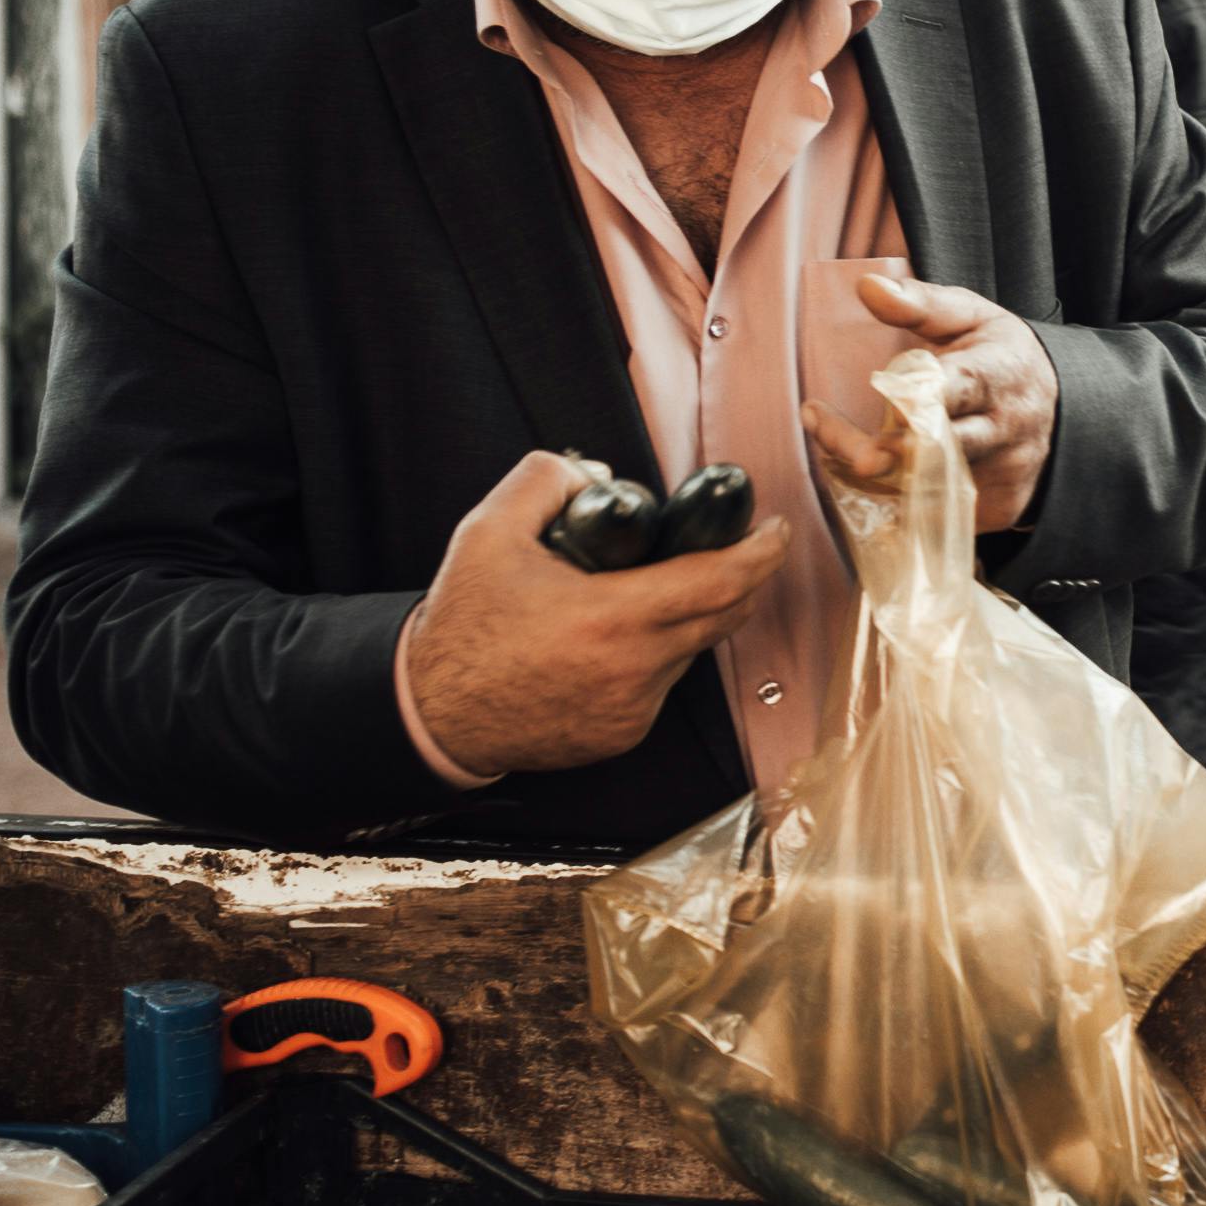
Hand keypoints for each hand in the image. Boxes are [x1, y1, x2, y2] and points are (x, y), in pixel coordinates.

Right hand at [403, 452, 792, 775]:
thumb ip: (544, 480)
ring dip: (687, 619)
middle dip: (740, 578)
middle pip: (724, 616)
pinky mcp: (624, 734)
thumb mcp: (489, 533)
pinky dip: (653, 656)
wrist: (431, 711)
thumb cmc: (462, 624)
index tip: (774, 530)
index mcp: (610, 618)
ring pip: (692, 650)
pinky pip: (662, 684)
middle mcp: (633, 670)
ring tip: (642, 593)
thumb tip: (596, 472)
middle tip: (731, 549)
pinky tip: (614, 641)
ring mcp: (633, 709)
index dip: (760, 552)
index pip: (720, 582)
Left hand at [800, 271, 1060, 534]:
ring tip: (831, 447)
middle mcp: (1002, 430)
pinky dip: (892, 501)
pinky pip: (932, 515)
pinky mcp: (994, 510)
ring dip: (869, 474)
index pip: (956, 388)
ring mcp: (1000, 476)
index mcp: (995, 375)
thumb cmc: (1000, 359)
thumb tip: (866, 287)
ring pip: (925, 489)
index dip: (916, 397)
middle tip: (831, 436)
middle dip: (877, 448)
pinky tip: (865, 477)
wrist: (1063, 417)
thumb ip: (920, 304)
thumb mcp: (972, 318)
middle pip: (933, 448)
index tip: (877, 391)